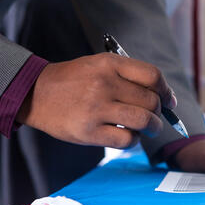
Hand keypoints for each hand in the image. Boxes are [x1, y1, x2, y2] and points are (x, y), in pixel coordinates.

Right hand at [17, 53, 176, 147]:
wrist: (35, 93)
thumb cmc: (73, 81)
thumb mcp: (98, 65)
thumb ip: (129, 76)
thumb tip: (166, 98)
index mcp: (109, 64)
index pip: (153, 76)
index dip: (166, 90)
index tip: (168, 101)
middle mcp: (104, 84)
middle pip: (151, 101)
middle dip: (159, 113)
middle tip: (154, 118)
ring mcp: (96, 108)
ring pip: (143, 121)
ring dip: (152, 128)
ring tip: (148, 129)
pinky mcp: (89, 131)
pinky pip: (126, 139)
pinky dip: (133, 140)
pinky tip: (128, 136)